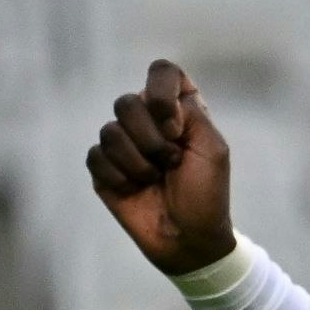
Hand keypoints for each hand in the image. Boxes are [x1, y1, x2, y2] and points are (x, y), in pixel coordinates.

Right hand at [84, 60, 237, 275]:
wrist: (188, 237)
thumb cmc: (206, 194)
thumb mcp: (212, 149)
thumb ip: (191, 114)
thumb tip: (160, 101)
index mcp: (179, 111)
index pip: (163, 72)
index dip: (162, 92)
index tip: (174, 124)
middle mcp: (148, 121)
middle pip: (127, 102)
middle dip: (150, 138)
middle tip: (171, 162)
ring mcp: (123, 143)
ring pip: (110, 130)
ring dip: (139, 163)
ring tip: (156, 180)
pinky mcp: (103, 166)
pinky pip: (97, 155)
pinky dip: (120, 176)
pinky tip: (136, 190)